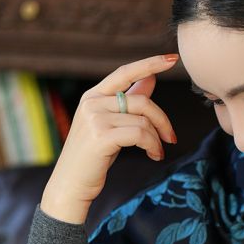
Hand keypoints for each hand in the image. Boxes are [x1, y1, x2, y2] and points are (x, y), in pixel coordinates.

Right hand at [43, 54, 179, 221]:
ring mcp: (94, 118)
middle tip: (171, 138)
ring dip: (157, 138)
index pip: (125, 72)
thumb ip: (129, 101)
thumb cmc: (94, 156)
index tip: (172, 58)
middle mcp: (92, 102)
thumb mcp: (112, 125)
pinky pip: (140, 134)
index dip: (149, 64)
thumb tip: (151, 79)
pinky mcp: (101, 136)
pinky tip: (153, 155)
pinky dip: (152, 145)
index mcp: (93, 95)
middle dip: (163, 120)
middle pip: (142, 101)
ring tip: (157, 152)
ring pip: (143, 120)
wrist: (71, 184)